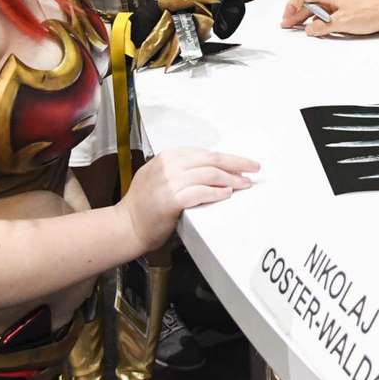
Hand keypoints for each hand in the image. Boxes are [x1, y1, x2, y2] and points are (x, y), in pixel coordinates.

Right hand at [119, 148, 259, 252]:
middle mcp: (168, 166)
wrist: (126, 226)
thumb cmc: (143, 206)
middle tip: (253, 168)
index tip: (241, 163)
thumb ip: (180, 170)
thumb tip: (210, 170)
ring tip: (244, 184)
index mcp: (166, 157)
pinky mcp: (171, 199)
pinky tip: (227, 195)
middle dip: (236, 163)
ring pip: (209, 174)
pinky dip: (217, 193)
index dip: (227, 158)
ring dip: (231, 179)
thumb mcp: (157, 176)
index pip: (204, 153)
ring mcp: (169, 182)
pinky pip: (201, 192)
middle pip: (211, 159)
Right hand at [280, 0, 378, 36]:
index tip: (287, 17)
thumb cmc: (371, 12)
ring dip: (307, 18)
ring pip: (318, 9)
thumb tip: (310, 30)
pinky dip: (319, 21)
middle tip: (288, 24)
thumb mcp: (343, 22)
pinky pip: (327, 14)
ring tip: (299, 28)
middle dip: (296, 13)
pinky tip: (318, 30)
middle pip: (309, 2)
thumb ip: (323, 27)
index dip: (292, 5)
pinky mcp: (347, 10)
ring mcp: (340, 3)